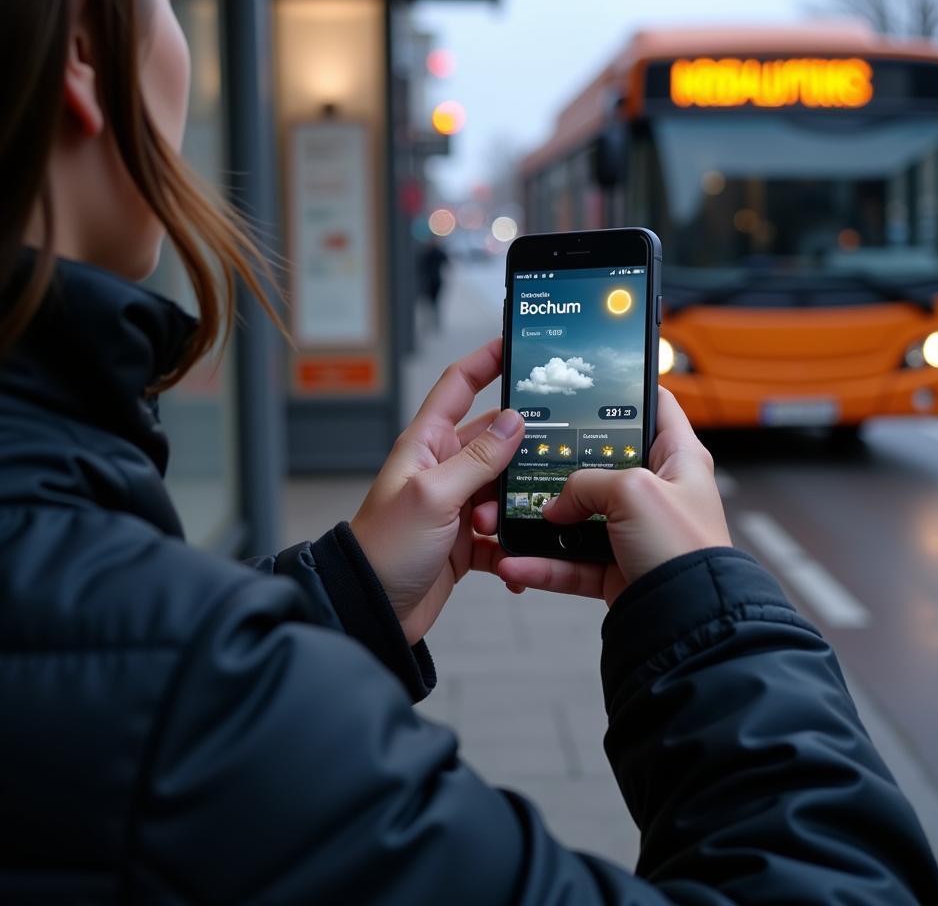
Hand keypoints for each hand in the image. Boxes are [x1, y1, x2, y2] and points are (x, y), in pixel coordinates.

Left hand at [351, 339, 522, 644]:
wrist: (371, 610)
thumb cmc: (384, 548)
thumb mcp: (434, 495)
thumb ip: (478, 457)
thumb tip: (514, 421)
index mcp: (427, 445)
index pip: (459, 386)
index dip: (486, 360)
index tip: (518, 345)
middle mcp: (442, 468)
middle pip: (494, 440)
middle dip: (519, 451)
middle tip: (550, 454)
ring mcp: (456, 504)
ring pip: (503, 487)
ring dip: (512, 505)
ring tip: (499, 524)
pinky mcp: (467, 540)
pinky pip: (502, 532)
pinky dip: (513, 545)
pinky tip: (517, 558)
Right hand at [478, 387, 730, 606]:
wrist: (689, 621)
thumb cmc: (685, 549)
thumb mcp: (633, 491)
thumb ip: (586, 483)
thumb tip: (557, 505)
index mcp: (677, 458)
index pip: (655, 406)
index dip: (626, 389)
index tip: (588, 383)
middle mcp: (656, 492)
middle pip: (600, 465)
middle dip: (561, 467)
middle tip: (528, 457)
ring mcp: (634, 532)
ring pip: (578, 518)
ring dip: (542, 523)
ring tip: (509, 517)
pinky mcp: (616, 569)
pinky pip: (570, 562)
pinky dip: (542, 564)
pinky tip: (516, 561)